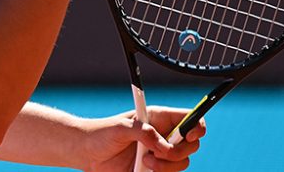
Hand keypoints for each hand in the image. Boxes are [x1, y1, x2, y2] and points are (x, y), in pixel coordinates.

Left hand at [78, 105, 205, 171]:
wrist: (87, 154)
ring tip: (145, 162)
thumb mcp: (121, 128)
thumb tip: (162, 145)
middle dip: (179, 152)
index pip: (189, 119)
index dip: (197, 126)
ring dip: (167, 166)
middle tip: (159, 152)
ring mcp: (160, 155)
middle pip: (191, 145)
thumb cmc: (101, 133)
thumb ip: (144, 132)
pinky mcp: (154, 171)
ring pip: (182, 163)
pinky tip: (143, 170)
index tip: (189, 136)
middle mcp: (163, 136)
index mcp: (158, 118)